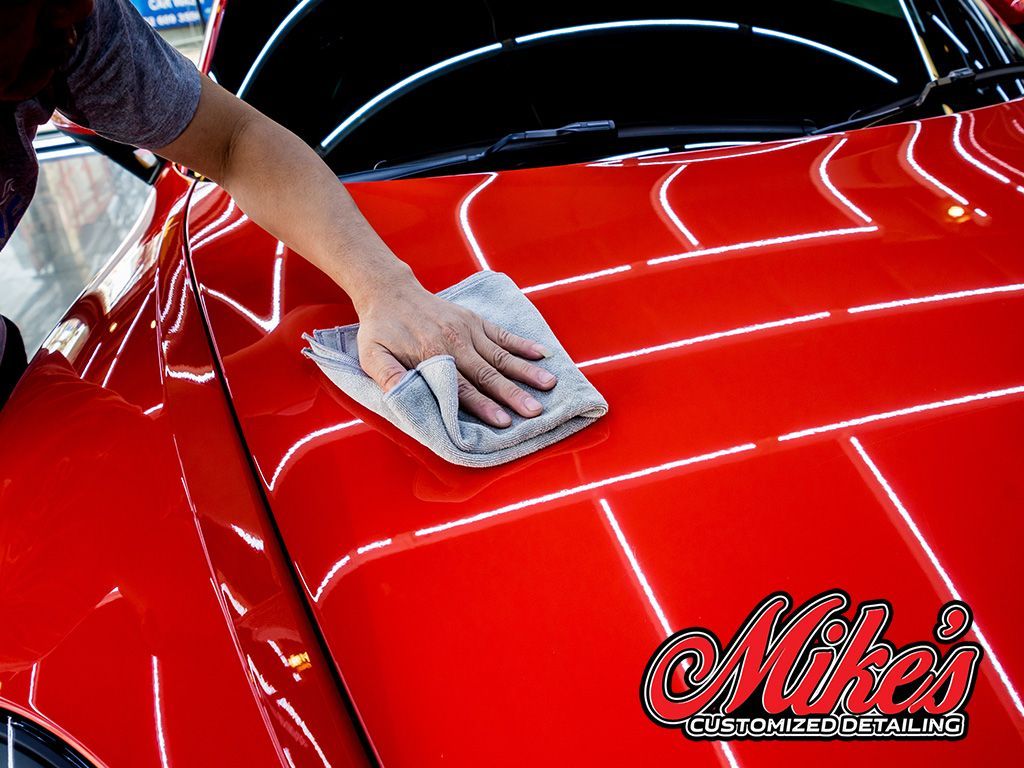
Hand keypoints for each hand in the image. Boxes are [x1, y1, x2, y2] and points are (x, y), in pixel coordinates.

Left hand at [355, 279, 556, 427]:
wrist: (390, 292)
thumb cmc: (380, 329)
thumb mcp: (372, 356)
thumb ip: (388, 377)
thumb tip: (402, 398)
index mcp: (432, 355)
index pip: (462, 387)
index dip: (484, 406)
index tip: (503, 421)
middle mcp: (455, 342)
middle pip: (488, 373)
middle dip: (513, 394)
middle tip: (535, 411)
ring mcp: (468, 330)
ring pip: (501, 355)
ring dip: (526, 371)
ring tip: (548, 385)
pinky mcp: (474, 321)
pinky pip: (502, 334)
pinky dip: (523, 344)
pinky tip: (542, 355)